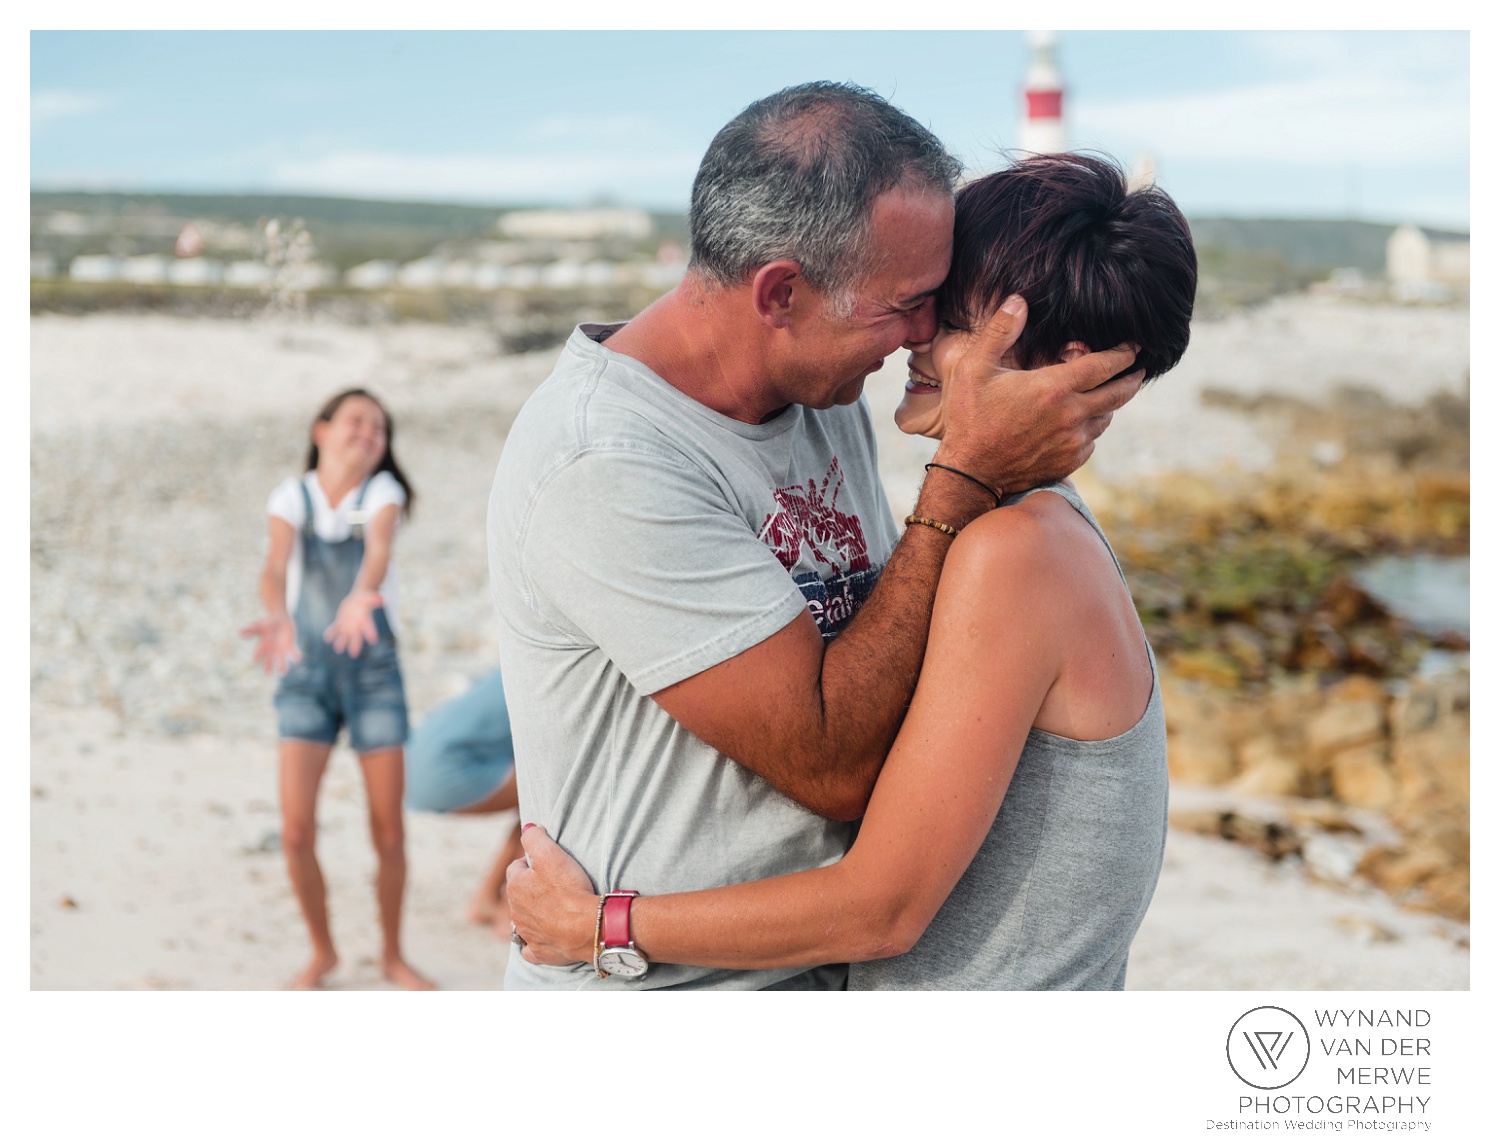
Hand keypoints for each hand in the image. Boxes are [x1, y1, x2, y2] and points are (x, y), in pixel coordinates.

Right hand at [239, 613, 299, 674]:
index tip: (256, 659)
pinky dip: (295, 655)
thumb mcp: (258, 626)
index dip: (257, 656)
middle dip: (268, 667)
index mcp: (262, 647)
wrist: (280, 619)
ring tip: (283, 672)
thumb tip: (240, 633)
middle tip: (268, 673)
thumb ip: (250, 630)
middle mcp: (272, 651)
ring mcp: (281, 650)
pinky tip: (297, 659)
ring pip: (282, 661)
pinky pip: (293, 653)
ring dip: (283, 666)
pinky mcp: (290, 646)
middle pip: (269, 662)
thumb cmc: (267, 623)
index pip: (258, 655)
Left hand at [323, 590, 381, 656]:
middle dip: (355, 646)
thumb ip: (375, 599)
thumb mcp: (369, 598)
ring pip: (343, 638)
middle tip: (354, 654)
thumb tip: (383, 600)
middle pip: (356, 639)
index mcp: (365, 622)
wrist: (355, 602)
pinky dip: (330, 634)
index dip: (371, 634)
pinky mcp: (338, 624)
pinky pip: (333, 631)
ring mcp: (347, 627)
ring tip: (338, 649)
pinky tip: (327, 637)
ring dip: (340, 643)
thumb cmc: (365, 599)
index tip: (373, 640)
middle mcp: (356, 628)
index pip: (369, 630)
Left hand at [507, 825, 599, 966]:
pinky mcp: (538, 952)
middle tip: (556, 884)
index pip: (517, 868)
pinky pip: (530, 948)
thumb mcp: (551, 853)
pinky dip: (534, 942)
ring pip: (523, 920)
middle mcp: (516, 912)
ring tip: (555, 908)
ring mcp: (527, 934)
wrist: (588, 926)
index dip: (533, 863)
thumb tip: (527, 827)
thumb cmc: (569, 888)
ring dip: (534, 913)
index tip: (550, 864)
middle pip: (520, 894)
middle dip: (532, 888)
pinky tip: (545, 936)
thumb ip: (534, 837)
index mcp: (515, 886)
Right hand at [933, 295, 1144, 492]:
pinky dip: (1090, 430)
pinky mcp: (1067, 463)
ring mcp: (1071, 442)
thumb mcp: (973, 368)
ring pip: (1105, 419)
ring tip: (1104, 394)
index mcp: (1053, 388)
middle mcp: (1071, 415)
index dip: (1123, 353)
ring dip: (1108, 404)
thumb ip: (999, 331)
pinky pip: (1090, 442)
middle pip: (1118, 393)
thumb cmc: (968, 418)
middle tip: (1137, 369)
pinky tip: (1079, 424)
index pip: (1105, 365)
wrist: (968, 473)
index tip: (1132, 346)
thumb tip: (1019, 301)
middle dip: (1132, 378)